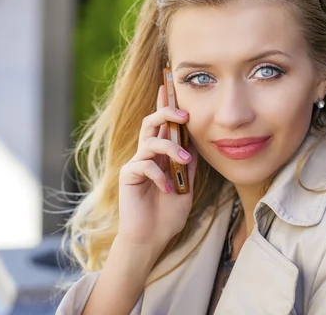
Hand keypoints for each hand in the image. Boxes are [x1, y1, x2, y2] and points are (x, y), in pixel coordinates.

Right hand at [117, 85, 197, 250]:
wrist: (152, 238)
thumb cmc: (168, 214)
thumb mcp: (187, 186)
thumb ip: (189, 165)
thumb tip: (196, 142)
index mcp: (161, 155)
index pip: (163, 125)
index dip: (165, 104)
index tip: (170, 85)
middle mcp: (147, 155)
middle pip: (151, 122)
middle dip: (166, 112)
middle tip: (184, 115)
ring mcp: (137, 164)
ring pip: (150, 140)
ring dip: (170, 147)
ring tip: (184, 160)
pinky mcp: (128, 175)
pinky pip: (144, 164)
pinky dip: (159, 175)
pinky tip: (167, 189)